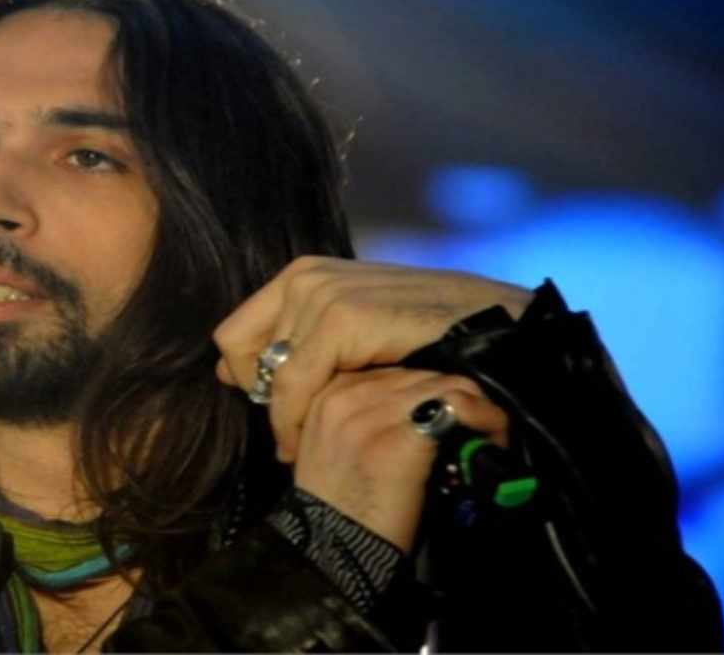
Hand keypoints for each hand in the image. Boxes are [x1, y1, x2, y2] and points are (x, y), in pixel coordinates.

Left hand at [213, 256, 529, 460]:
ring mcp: (324, 290)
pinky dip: (298, 417)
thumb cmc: (426, 342)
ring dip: (284, 416)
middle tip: (292, 437)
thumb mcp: (351, 341)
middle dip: (265, 398)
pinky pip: (296, 381)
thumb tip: (226, 367)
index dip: (250, 379)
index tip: (279, 414)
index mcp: (304, 275)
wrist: (497, 332)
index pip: (237, 334)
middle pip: (242, 352)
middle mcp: (307, 275)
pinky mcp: (345, 316)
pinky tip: (313, 440)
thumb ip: (294, 347)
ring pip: (270, 372)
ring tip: (304, 447)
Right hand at [290, 367, 508, 550]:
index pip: (394, 371)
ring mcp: (369, 416)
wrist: (327, 554)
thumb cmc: (336, 510)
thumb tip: (418, 409)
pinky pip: (456, 408)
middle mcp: (344, 396)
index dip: (429, 394)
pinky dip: (485, 420)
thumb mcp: (330, 449)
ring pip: (445, 385)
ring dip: (476, 409)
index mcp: (326, 394)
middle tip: (475, 431)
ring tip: (488, 436)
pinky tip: (493, 440)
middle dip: (453, 400)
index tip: (446, 421)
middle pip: (421, 375)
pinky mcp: (397, 441)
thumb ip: (361, 418)